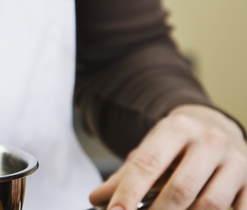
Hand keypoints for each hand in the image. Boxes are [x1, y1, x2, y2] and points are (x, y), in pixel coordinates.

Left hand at [90, 104, 246, 208]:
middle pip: (181, 188)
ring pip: (210, 205)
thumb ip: (126, 175)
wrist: (215, 129)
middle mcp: (210, 141)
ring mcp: (235, 161)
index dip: (129, 192)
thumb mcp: (151, 149)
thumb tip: (97, 199)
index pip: (148, 164)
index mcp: (177, 128)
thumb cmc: (176, 145)